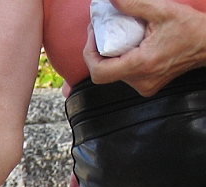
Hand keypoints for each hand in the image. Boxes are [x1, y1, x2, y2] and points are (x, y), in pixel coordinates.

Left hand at [84, 0, 205, 95]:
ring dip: (110, 55)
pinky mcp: (148, 86)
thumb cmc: (190, 28)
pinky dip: (121, 60)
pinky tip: (128, 45)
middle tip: (101, 31)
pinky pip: (125, 75)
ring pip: (114, 74)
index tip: (94, 34)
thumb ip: (133, 4)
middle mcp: (141, 81)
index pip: (99, 72)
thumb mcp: (162, 10)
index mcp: (142, 65)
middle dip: (97, 51)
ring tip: (116, 36)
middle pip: (104, 72)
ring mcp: (145, 86)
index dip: (89, 53)